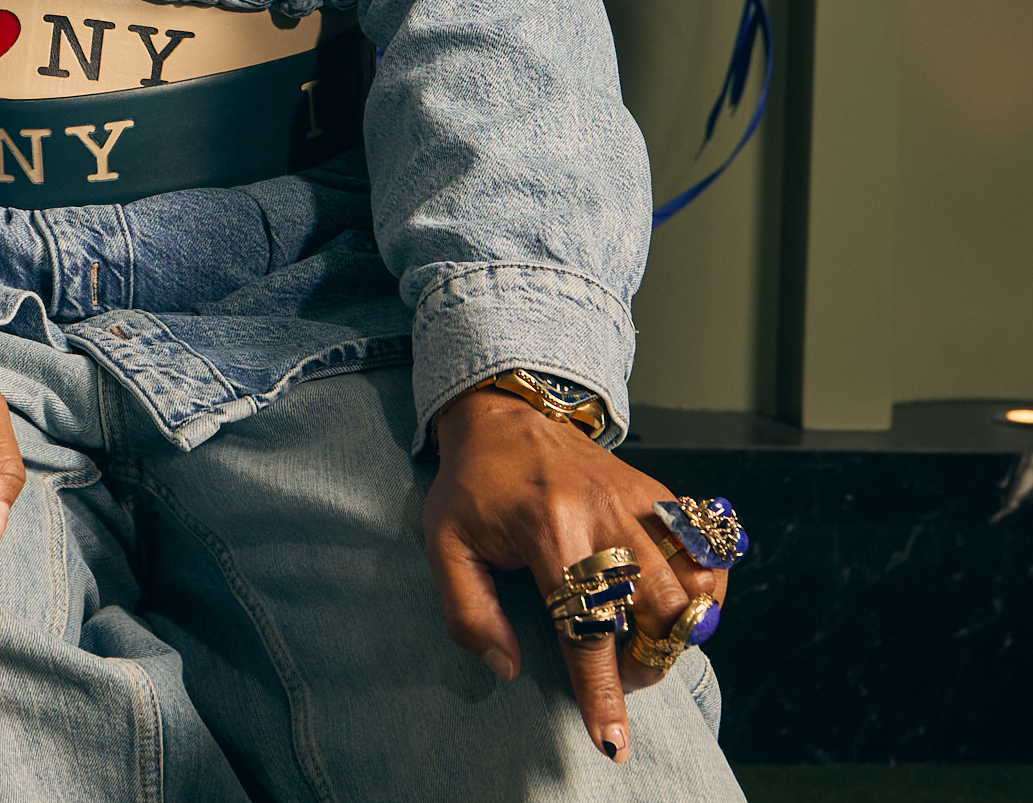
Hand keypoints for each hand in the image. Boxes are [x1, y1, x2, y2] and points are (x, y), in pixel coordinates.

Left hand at [423, 390, 727, 763]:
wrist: (505, 412)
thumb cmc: (474, 484)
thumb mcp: (444, 543)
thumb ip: (467, 612)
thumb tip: (507, 667)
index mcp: (548, 528)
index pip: (585, 626)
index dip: (600, 691)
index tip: (611, 740)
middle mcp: (602, 513)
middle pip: (655, 611)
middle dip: (644, 664)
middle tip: (616, 673)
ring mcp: (637, 499)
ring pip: (691, 584)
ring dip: (677, 631)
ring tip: (642, 641)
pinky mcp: (657, 492)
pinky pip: (707, 548)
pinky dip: (706, 588)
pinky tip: (678, 605)